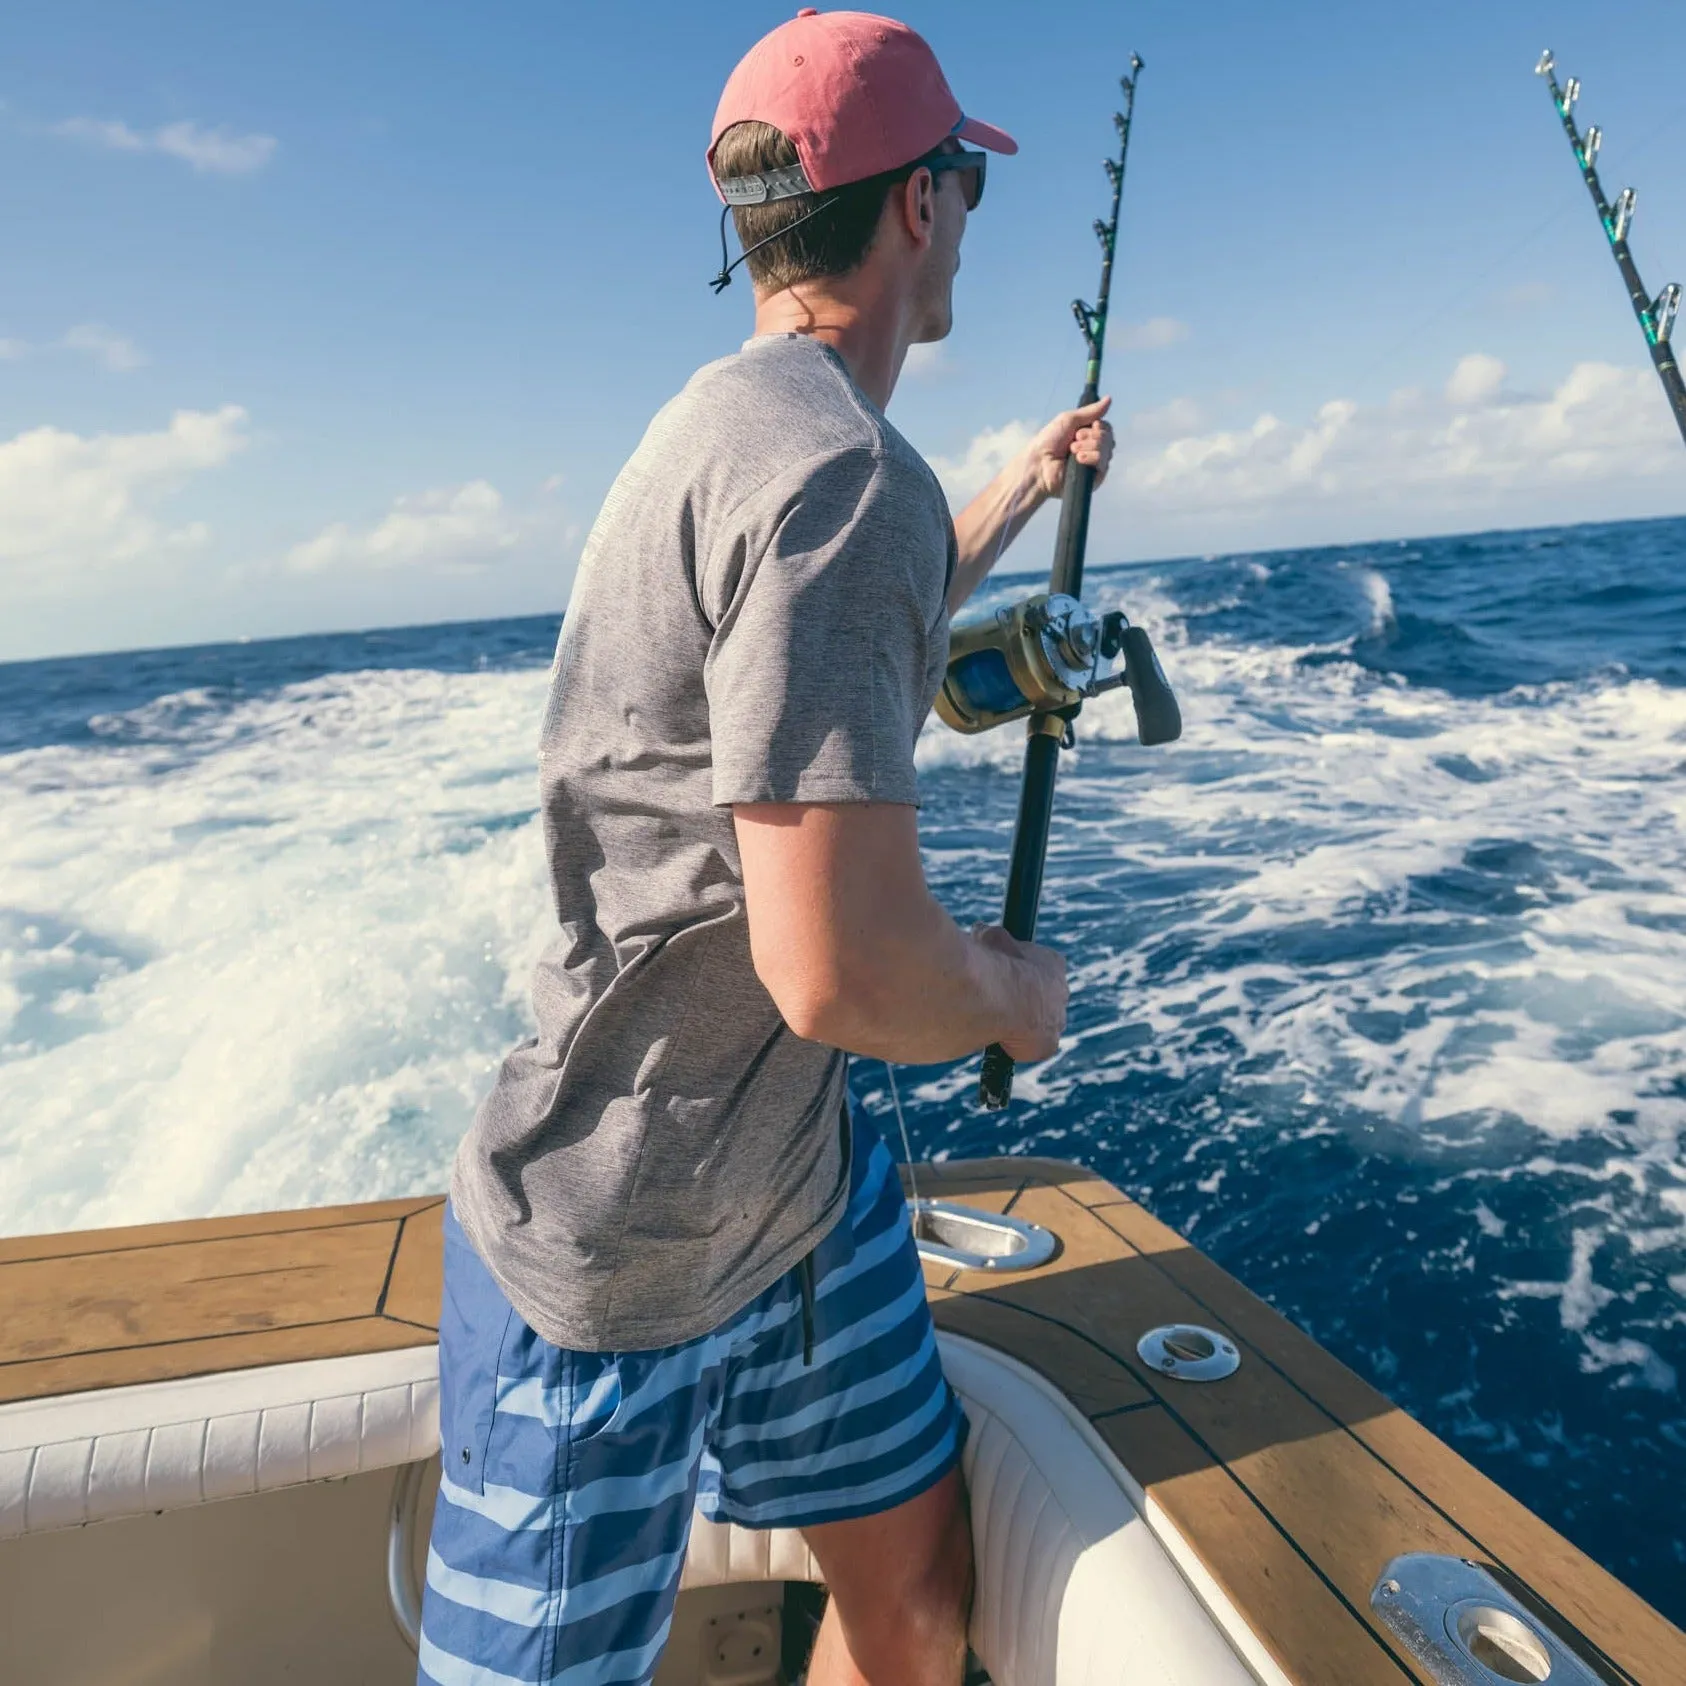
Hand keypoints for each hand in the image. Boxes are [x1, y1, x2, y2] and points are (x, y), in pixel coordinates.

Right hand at [973, 924, 1067, 1061]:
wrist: (1003, 996)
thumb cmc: (996, 963)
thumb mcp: (992, 939)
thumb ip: (990, 938)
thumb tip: (980, 930)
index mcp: (1053, 964)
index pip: (1041, 970)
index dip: (1020, 974)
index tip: (1003, 976)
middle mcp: (1061, 991)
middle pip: (1042, 998)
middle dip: (1022, 999)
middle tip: (997, 1001)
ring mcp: (1057, 1019)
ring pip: (1038, 1022)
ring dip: (1018, 1022)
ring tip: (993, 1020)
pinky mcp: (1048, 1044)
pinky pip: (1032, 1046)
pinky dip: (1014, 1044)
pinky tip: (997, 1036)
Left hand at [1027, 396, 1114, 499]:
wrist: (1039, 463)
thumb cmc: (1049, 442)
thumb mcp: (1069, 420)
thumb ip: (1091, 411)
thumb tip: (1109, 398)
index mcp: (1088, 437)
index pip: (1106, 428)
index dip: (1099, 426)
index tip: (1085, 427)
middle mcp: (1093, 451)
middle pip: (1108, 438)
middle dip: (1092, 436)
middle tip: (1074, 439)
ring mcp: (1094, 465)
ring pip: (1107, 450)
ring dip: (1089, 446)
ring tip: (1072, 450)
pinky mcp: (1094, 479)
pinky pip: (1103, 464)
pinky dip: (1091, 457)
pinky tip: (1078, 459)